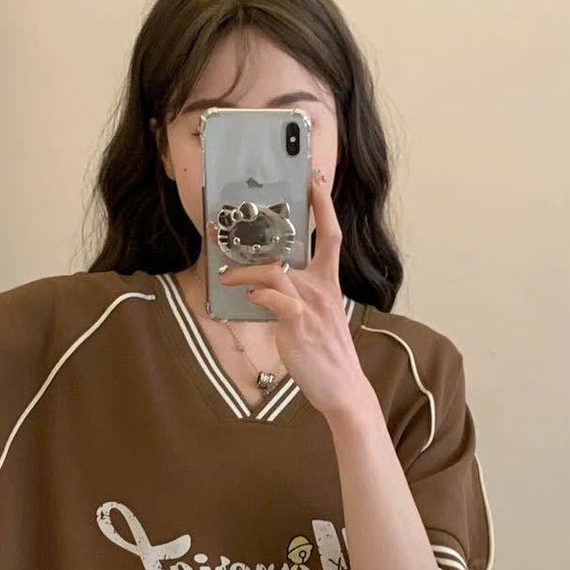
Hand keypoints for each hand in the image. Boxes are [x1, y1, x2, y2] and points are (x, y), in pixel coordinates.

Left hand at [209, 168, 372, 421]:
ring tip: (225, 275)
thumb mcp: (317, 319)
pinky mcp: (298, 326)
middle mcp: (321, 289)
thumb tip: (268, 288)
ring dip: (245, 271)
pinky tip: (250, 297)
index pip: (331, 236)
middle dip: (272, 225)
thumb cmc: (327, 355)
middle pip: (297, 246)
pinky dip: (260, 295)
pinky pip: (276, 300)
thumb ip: (296, 298)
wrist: (343, 388)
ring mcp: (311, 306)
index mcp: (328, 284)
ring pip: (274, 272)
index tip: (313, 181)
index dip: (323, 206)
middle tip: (239, 218)